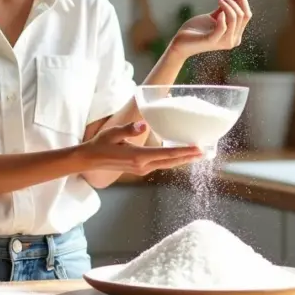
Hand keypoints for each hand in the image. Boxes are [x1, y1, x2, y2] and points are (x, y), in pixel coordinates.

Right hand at [78, 122, 202, 174]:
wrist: (90, 160)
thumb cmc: (100, 144)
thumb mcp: (113, 133)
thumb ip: (129, 129)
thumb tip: (143, 125)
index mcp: (138, 156)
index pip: (166, 154)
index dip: (184, 151)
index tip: (197, 149)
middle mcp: (142, 165)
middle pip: (171, 162)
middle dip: (188, 157)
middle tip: (204, 152)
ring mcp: (142, 169)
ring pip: (167, 164)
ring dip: (181, 159)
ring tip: (195, 154)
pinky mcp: (140, 169)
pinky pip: (160, 164)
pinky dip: (171, 160)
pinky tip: (178, 155)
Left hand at [171, 0, 251, 57]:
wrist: (181, 42)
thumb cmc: (198, 29)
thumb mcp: (215, 15)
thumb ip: (226, 6)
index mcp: (235, 34)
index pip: (246, 15)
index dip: (243, 1)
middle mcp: (233, 40)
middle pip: (243, 16)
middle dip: (236, 1)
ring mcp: (224, 42)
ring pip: (234, 19)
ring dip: (228, 5)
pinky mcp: (212, 41)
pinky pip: (222, 27)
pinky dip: (222, 16)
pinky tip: (218, 10)